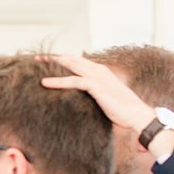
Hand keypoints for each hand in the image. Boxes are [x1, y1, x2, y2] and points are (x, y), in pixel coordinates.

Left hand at [40, 53, 173, 157]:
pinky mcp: (97, 86)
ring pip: (71, 65)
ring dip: (52, 63)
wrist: (137, 116)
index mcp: (100, 72)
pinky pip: (73, 81)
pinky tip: (44, 83)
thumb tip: (80, 102)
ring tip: (36, 64)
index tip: (48, 61)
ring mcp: (98, 77)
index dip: (63, 60)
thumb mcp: (104, 100)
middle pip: (71, 59)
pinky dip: (58, 81)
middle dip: (54, 57)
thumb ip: (92, 96)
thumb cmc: (122, 111)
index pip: (78, 62)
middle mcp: (99, 70)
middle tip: (37, 58)